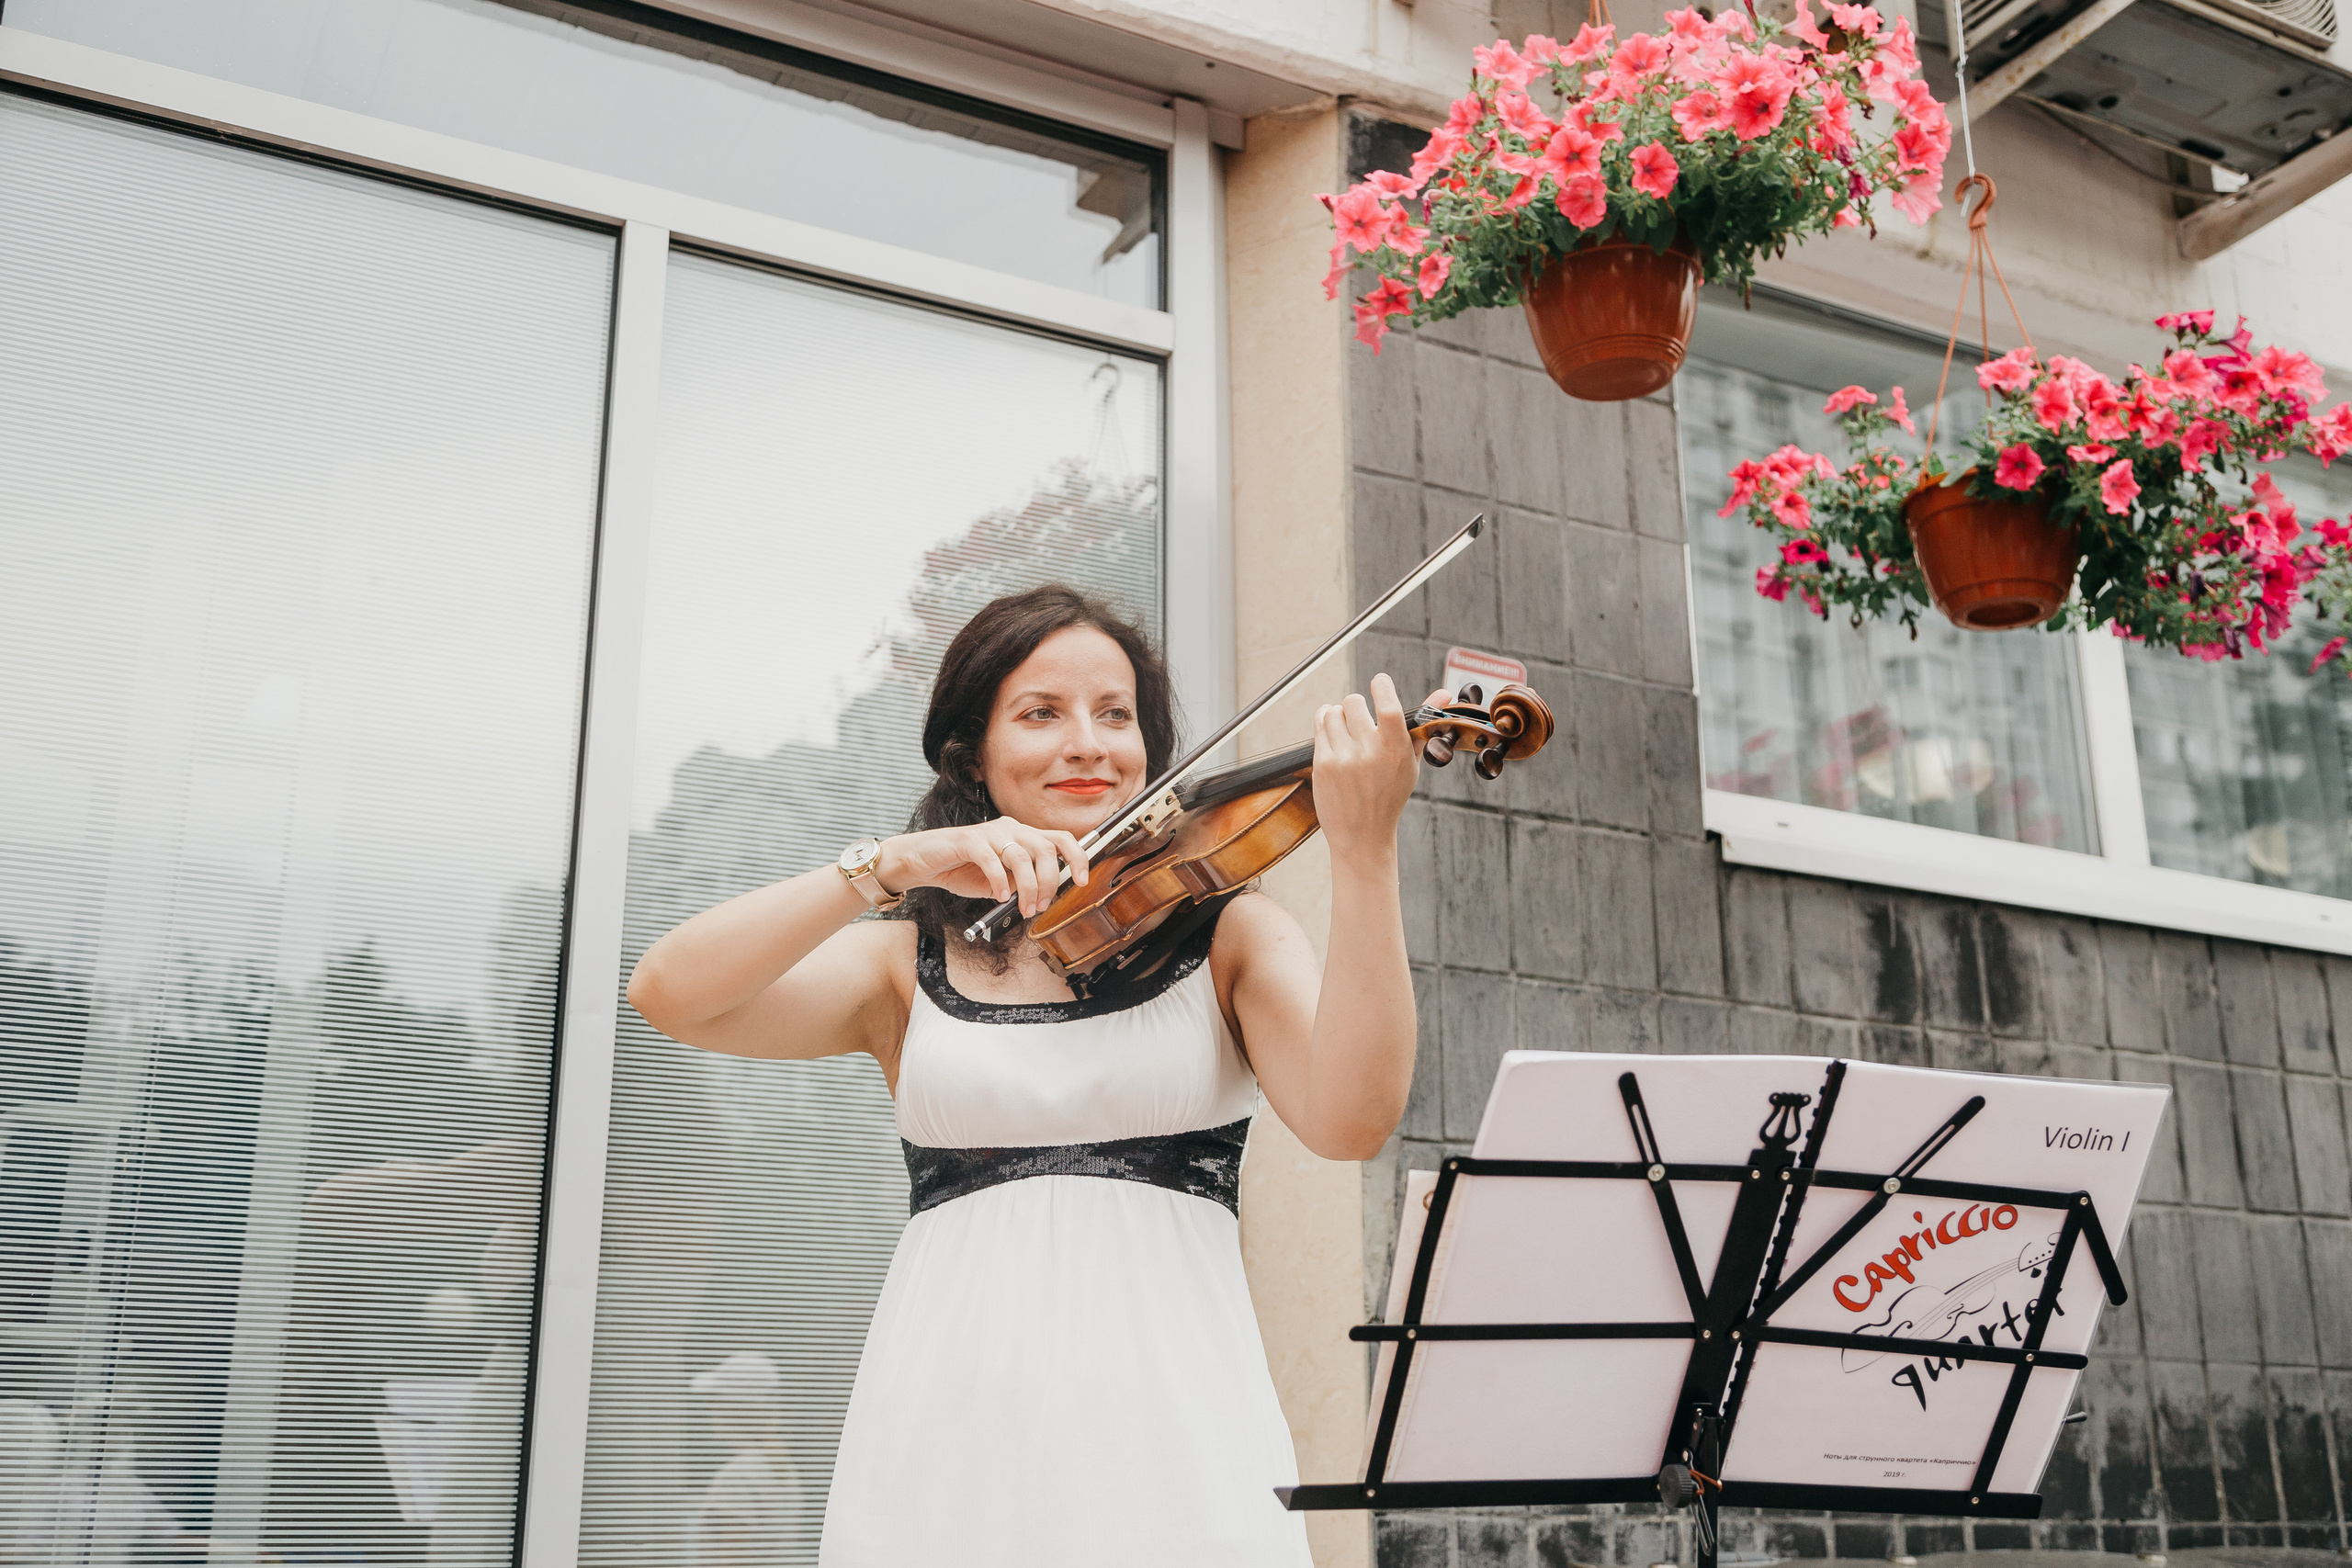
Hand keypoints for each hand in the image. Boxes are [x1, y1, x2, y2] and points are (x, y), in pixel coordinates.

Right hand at [876, 818, 1089, 917]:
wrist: (923, 863)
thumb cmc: (962, 871)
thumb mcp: (1000, 882)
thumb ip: (1021, 884)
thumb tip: (1043, 896)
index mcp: (1022, 836)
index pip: (1060, 838)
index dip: (1077, 857)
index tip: (1081, 881)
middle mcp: (1010, 828)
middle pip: (1045, 848)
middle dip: (1049, 882)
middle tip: (1041, 905)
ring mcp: (989, 832)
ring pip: (1021, 856)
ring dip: (1027, 887)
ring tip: (1023, 907)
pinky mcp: (967, 840)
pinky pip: (991, 859)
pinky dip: (999, 881)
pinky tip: (998, 896)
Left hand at [1308, 673, 1431, 869]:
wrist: (1362, 835)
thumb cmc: (1390, 796)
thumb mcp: (1411, 764)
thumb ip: (1422, 726)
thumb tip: (1444, 693)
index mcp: (1396, 752)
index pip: (1389, 707)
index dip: (1382, 686)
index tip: (1379, 680)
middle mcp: (1369, 754)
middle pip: (1353, 702)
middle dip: (1356, 706)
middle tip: (1360, 718)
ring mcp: (1343, 760)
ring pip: (1332, 712)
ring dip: (1338, 715)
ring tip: (1346, 731)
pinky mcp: (1323, 765)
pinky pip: (1319, 726)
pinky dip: (1325, 724)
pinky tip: (1334, 736)